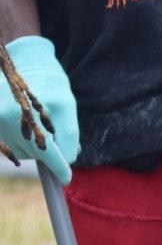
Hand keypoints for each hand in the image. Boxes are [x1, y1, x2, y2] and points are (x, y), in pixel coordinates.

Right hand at [2, 36, 79, 183]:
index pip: (49, 152)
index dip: (59, 168)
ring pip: (24, 153)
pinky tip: (26, 128)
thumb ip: (69, 137)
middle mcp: (10, 118)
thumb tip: (66, 161)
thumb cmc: (50, 87)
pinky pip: (12, 147)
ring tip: (37, 126)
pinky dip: (22, 143)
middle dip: (50, 151)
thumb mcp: (67, 108)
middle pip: (37, 155)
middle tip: (55, 135)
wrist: (25, 66)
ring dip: (35, 148)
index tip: (66, 178)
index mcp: (33, 113)